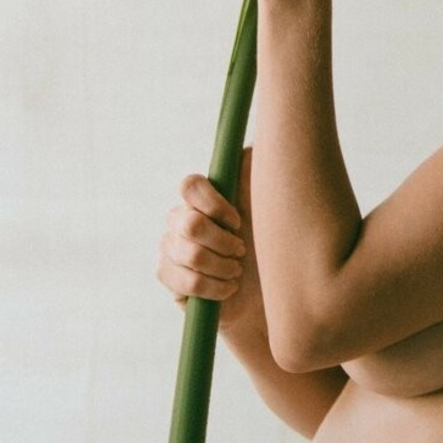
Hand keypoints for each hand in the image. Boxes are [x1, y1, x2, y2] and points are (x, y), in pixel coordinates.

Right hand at [156, 148, 262, 332]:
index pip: (191, 185)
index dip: (214, 204)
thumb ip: (260, 175)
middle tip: (242, 251)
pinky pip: (186, 281)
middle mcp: (181, 219)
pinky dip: (214, 287)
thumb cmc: (271, 245)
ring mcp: (170, 248)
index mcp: (204, 198)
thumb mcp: (273, 208)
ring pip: (189, 254)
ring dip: (222, 266)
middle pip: (189, 223)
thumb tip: (253, 149)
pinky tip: (229, 288)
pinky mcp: (168, 277)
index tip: (239, 221)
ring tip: (238, 271)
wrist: (268, 293)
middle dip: (222, 242)